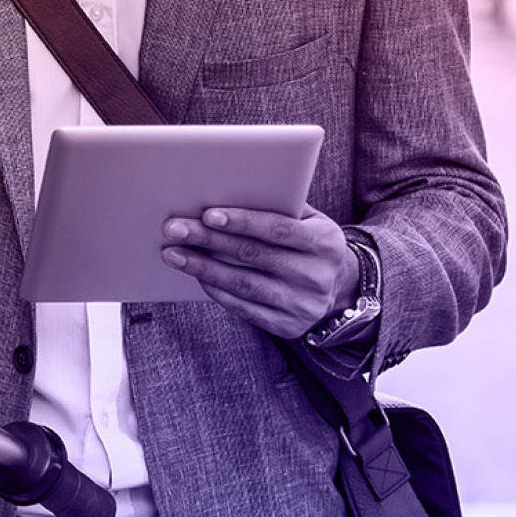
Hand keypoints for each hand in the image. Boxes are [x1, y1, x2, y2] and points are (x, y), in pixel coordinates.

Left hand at [160, 206, 357, 339]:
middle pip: (253, 255)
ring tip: (173, 254)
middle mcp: (316, 276)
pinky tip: (197, 276)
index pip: (278, 230)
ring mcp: (302, 305)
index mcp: (324, 243)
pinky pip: (245, 309)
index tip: (208, 214)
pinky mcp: (288, 327)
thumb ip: (281, 206)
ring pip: (244, 284)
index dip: (243, 221)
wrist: (341, 289)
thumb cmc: (311, 243)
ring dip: (203, 268)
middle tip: (174, 229)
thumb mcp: (310, 221)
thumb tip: (228, 189)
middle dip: (209, 241)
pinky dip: (217, 291)